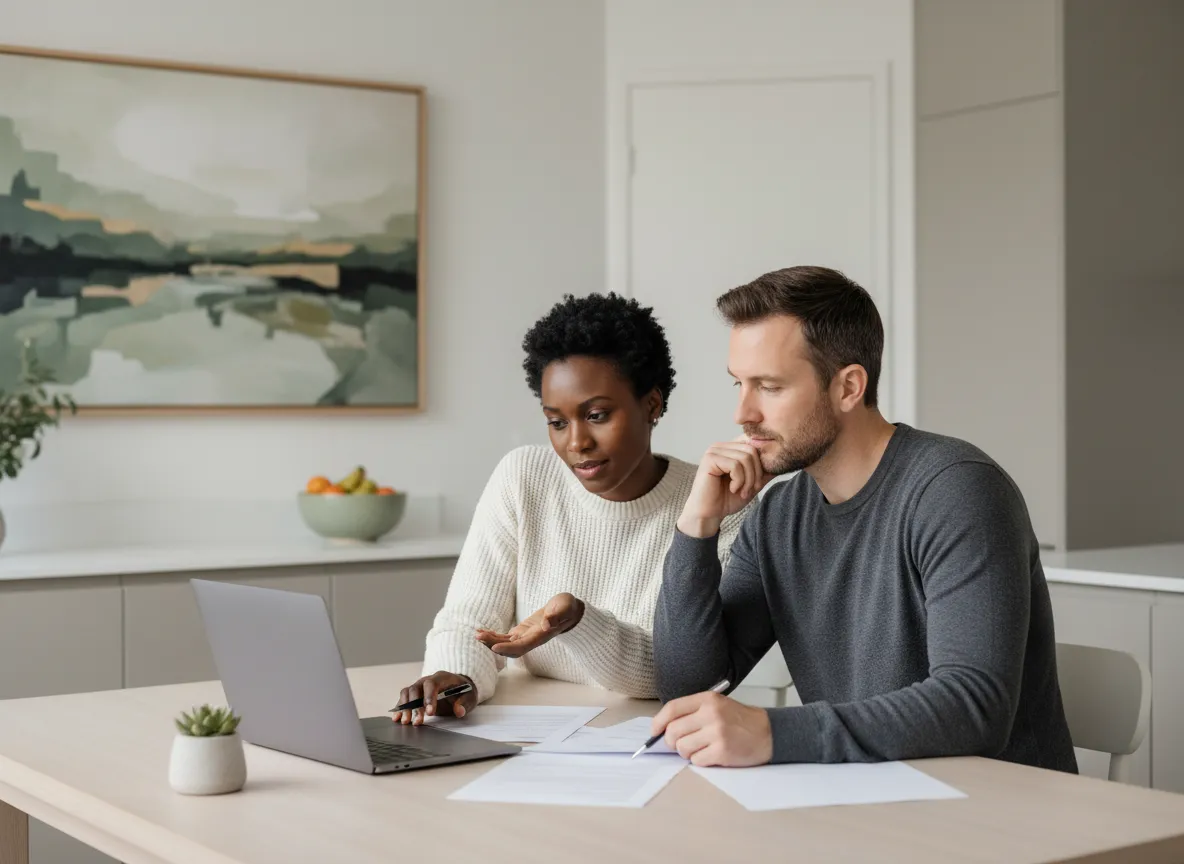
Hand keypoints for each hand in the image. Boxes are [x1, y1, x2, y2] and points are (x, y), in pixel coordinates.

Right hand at [392, 671, 476, 725]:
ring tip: (406, 722)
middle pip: (416, 688)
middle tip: (417, 721)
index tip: (430, 713)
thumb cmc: (464, 692)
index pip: (432, 684)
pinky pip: (404, 699)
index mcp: (442, 677)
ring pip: (407, 693)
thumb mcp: (470, 697)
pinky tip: (397, 718)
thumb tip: (459, 710)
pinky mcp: (415, 694)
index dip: (429, 697)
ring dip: (405, 707)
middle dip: (415, 706)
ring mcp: (420, 686)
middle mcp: (428, 679)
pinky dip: (400, 708)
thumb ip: (464, 703)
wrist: (459, 688)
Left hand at [475, 592, 584, 657]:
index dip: (508, 649)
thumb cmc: (567, 607)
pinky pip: (505, 637)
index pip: (522, 646)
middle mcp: (531, 640)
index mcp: (541, 636)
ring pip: (505, 644)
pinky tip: (482, 632)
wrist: (568, 611)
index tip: (495, 647)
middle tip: (479, 637)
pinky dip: (493, 635)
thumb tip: (547, 624)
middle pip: (510, 648)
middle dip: (494, 644)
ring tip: (477, 634)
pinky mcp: (521, 632)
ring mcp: (525, 637)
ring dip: (490, 641)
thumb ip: (557, 615)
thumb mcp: (565, 607)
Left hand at [651, 691, 772, 766]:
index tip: (654, 732)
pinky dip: (700, 760)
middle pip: (673, 731)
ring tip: (700, 748)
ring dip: (687, 752)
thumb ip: (692, 712)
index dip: (658, 722)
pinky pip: (696, 760)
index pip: (672, 708)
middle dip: (672, 742)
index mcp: (707, 699)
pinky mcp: (722, 751)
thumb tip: (663, 728)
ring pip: (682, 748)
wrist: (767, 733)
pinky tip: (711, 754)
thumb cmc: (739, 720)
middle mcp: (711, 714)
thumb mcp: (716, 705)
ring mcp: (717, 733)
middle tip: (680, 744)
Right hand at [678, 439, 770, 537]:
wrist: (708, 515)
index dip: (761, 464)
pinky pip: (735, 465)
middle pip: (752, 450)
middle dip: (756, 473)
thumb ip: (763, 472)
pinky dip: (739, 480)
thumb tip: (780, 463)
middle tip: (751, 489)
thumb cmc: (727, 500)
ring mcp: (714, 451)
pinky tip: (732, 489)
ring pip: (745, 457)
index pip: (754, 445)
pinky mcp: (710, 459)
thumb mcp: (751, 484)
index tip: (758, 483)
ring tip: (742, 491)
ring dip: (748, 479)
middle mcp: (721, 446)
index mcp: (730, 449)